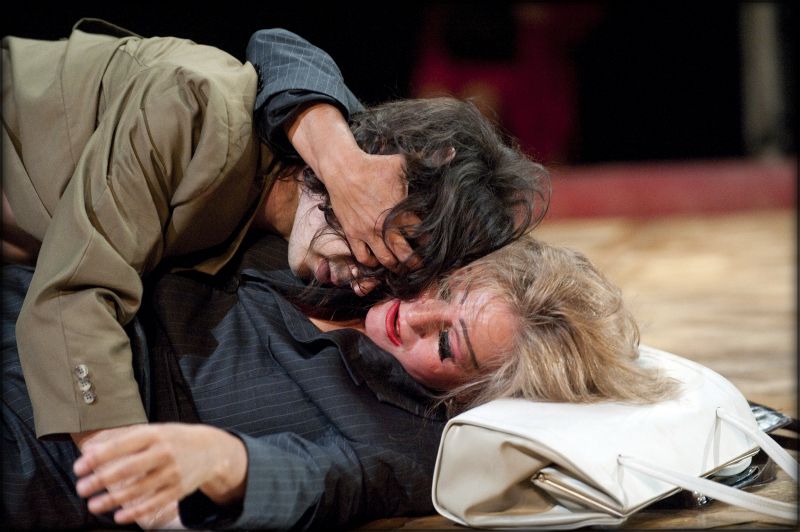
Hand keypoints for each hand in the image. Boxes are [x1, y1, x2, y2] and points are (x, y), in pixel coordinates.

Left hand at [73, 423, 246, 525]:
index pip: (121, 446)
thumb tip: (90, 451)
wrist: (211, 449)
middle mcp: (164, 452)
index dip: (97, 458)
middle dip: (100, 480)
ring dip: (112, 500)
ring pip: (138, 490)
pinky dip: (135, 512)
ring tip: (94, 505)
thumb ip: (123, 440)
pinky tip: (118, 517)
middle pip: (127, 469)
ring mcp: (172, 472)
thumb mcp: (153, 431)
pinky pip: (153, 504)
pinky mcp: (178, 489)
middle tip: (81, 489)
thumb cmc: (174, 439)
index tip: (79, 467)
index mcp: (154, 434)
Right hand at [286, 103, 420, 273]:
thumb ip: (430, 161)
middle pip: (405, 255)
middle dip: (415, 263)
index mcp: (400, 212)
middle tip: (421, 265)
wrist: (343, 169)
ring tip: (401, 267)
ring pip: (385, 260)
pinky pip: (363, 257)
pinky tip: (378, 260)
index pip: (421, 236)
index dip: (429, 244)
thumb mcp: (402, 163)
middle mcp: (385, 227)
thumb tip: (453, 152)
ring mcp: (367, 233)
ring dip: (395, 267)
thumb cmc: (374, 165)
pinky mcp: (353, 234)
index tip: (434, 247)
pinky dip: (371, 263)